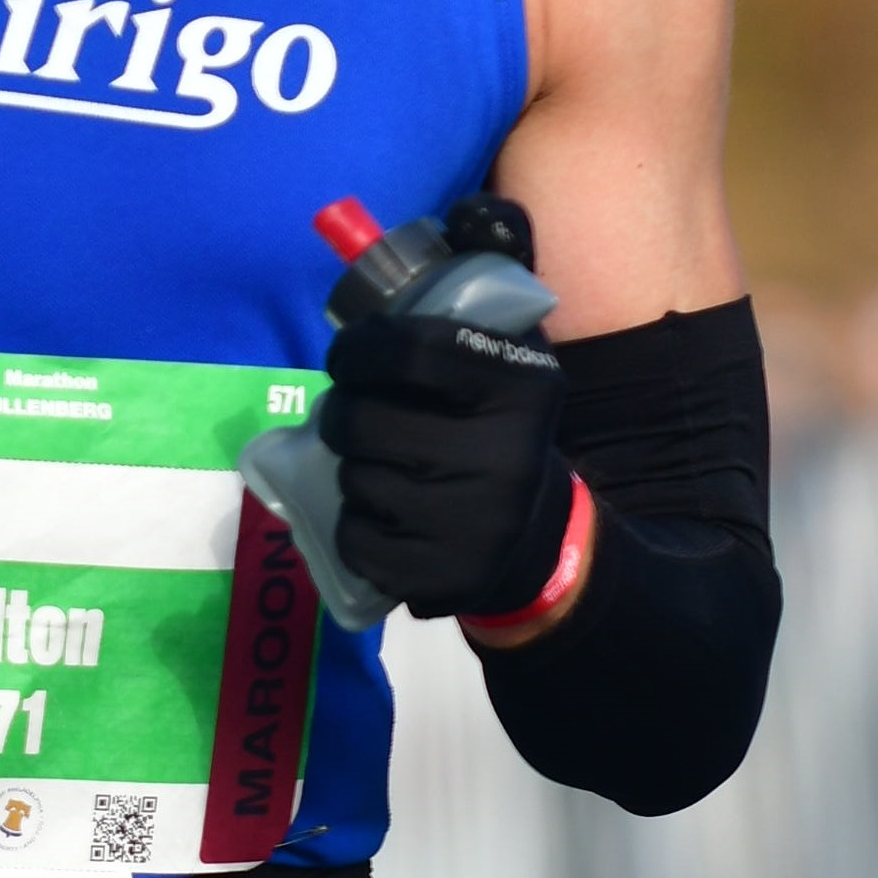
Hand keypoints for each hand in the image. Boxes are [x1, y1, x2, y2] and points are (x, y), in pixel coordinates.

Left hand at [320, 310, 570, 619]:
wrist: (535, 537)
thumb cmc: (493, 434)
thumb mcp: (500, 368)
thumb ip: (452, 327)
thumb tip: (366, 300)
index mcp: (521, 390)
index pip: (412, 354)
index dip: (360, 350)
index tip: (345, 356)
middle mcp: (505, 458)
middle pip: (366, 420)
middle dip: (343, 414)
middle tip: (352, 416)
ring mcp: (475, 525)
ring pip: (356, 480)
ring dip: (354, 470)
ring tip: (384, 468)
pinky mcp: (445, 577)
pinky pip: (355, 540)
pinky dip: (354, 525)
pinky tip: (384, 516)